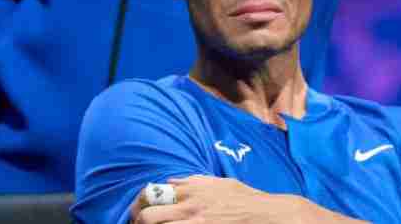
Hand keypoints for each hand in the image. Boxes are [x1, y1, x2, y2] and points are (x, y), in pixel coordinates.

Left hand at [131, 174, 294, 222]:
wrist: (263, 214)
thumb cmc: (243, 197)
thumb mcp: (217, 182)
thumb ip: (192, 181)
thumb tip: (171, 180)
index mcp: (190, 190)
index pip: (153, 193)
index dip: (140, 203)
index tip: (137, 210)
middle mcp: (189, 206)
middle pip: (149, 215)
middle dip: (139, 220)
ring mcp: (195, 223)